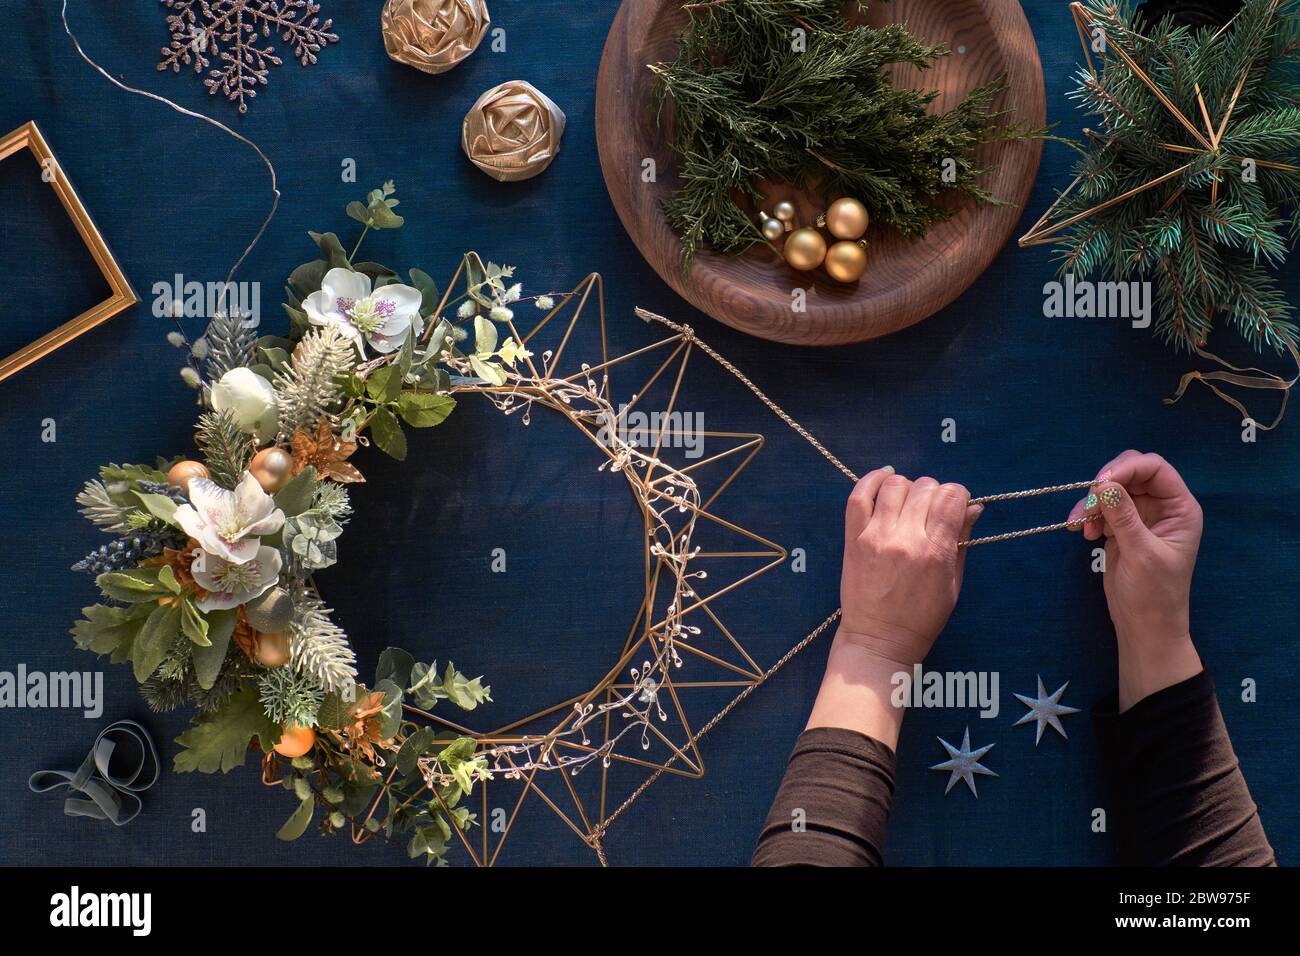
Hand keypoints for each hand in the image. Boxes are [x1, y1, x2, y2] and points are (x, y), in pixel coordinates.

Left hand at [806, 467, 980, 746]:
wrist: (878, 639)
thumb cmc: (922, 618)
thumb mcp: (953, 584)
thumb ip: (962, 541)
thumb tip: (974, 507)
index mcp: (935, 551)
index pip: (952, 497)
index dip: (958, 495)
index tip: (954, 506)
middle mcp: (906, 538)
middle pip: (926, 488)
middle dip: (934, 493)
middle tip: (931, 511)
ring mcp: (876, 535)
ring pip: (895, 485)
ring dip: (907, 487)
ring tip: (908, 502)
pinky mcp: (853, 538)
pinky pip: (859, 495)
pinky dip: (871, 480)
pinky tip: (883, 479)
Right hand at [1067, 450, 1203, 709]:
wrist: (1144, 627)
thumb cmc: (1154, 594)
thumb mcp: (1141, 553)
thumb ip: (1123, 515)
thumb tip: (1103, 483)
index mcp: (1179, 508)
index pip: (1155, 469)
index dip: (1127, 468)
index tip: (1100, 483)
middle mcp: (1162, 507)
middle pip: (1132, 473)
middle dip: (1106, 484)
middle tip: (1089, 505)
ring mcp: (1140, 516)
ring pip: (1112, 489)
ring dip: (1093, 502)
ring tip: (1081, 527)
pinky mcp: (1121, 528)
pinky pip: (1102, 508)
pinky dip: (1088, 515)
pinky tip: (1082, 533)